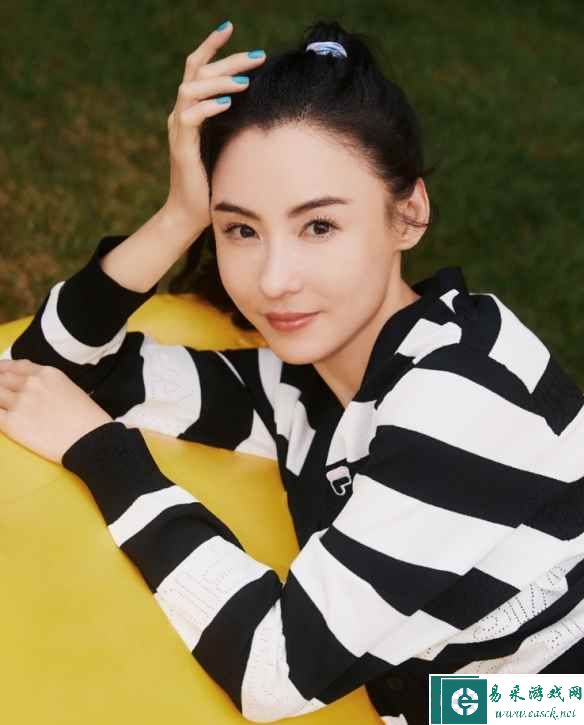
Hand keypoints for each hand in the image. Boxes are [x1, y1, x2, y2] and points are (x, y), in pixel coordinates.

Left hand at [0, 359, 113, 463]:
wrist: (90, 439)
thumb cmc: (87, 418)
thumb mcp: (70, 389)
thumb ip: (48, 384)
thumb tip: (32, 387)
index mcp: (47, 373)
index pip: (15, 366)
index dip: (2, 369)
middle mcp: (31, 384)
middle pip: (1, 378)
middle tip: (0, 392)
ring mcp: (19, 402)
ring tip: (1, 405)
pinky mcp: (11, 423)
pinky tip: (1, 417)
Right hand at [162, 20, 266, 232]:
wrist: (190, 212)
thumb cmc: (213, 179)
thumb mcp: (227, 142)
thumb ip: (234, 121)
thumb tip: (261, 103)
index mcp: (190, 110)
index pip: (198, 67)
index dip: (212, 45)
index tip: (229, 26)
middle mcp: (180, 114)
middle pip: (198, 72)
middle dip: (228, 59)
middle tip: (258, 56)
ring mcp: (178, 129)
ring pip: (191, 89)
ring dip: (220, 82)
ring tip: (246, 82)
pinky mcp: (181, 147)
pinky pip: (190, 118)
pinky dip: (209, 107)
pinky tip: (229, 104)